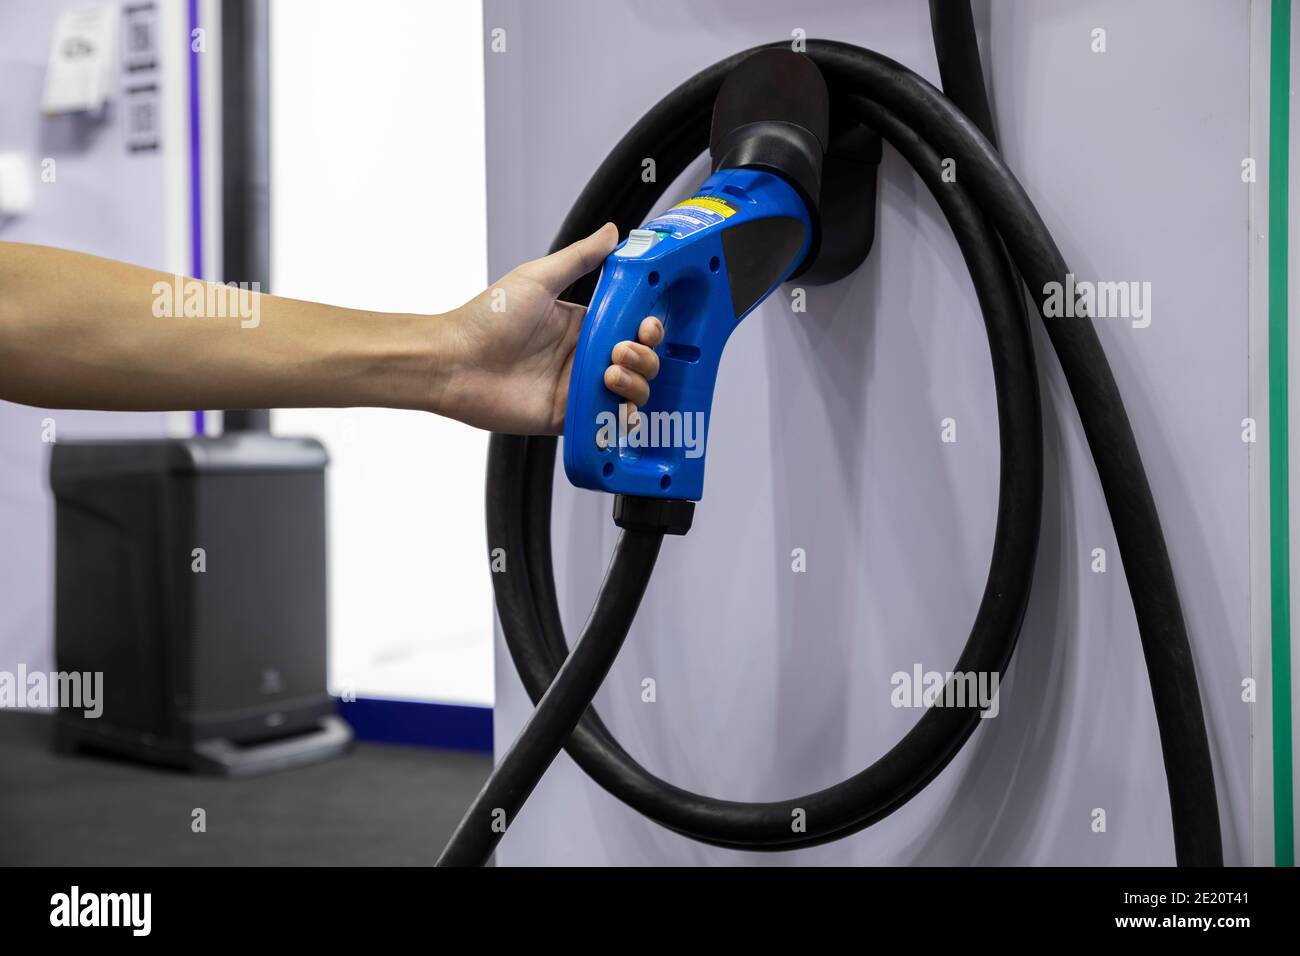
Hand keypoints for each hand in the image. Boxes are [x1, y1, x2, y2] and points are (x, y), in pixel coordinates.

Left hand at [435, 223, 664, 433]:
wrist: (454, 362)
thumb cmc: (487, 318)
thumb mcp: (538, 278)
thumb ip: (580, 258)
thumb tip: (613, 232)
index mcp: (581, 324)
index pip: (632, 326)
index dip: (648, 327)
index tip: (646, 324)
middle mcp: (583, 356)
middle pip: (640, 361)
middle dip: (645, 356)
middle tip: (621, 350)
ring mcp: (577, 388)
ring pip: (632, 392)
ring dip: (635, 383)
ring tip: (611, 374)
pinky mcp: (568, 418)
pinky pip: (607, 424)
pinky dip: (622, 419)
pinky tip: (618, 407)